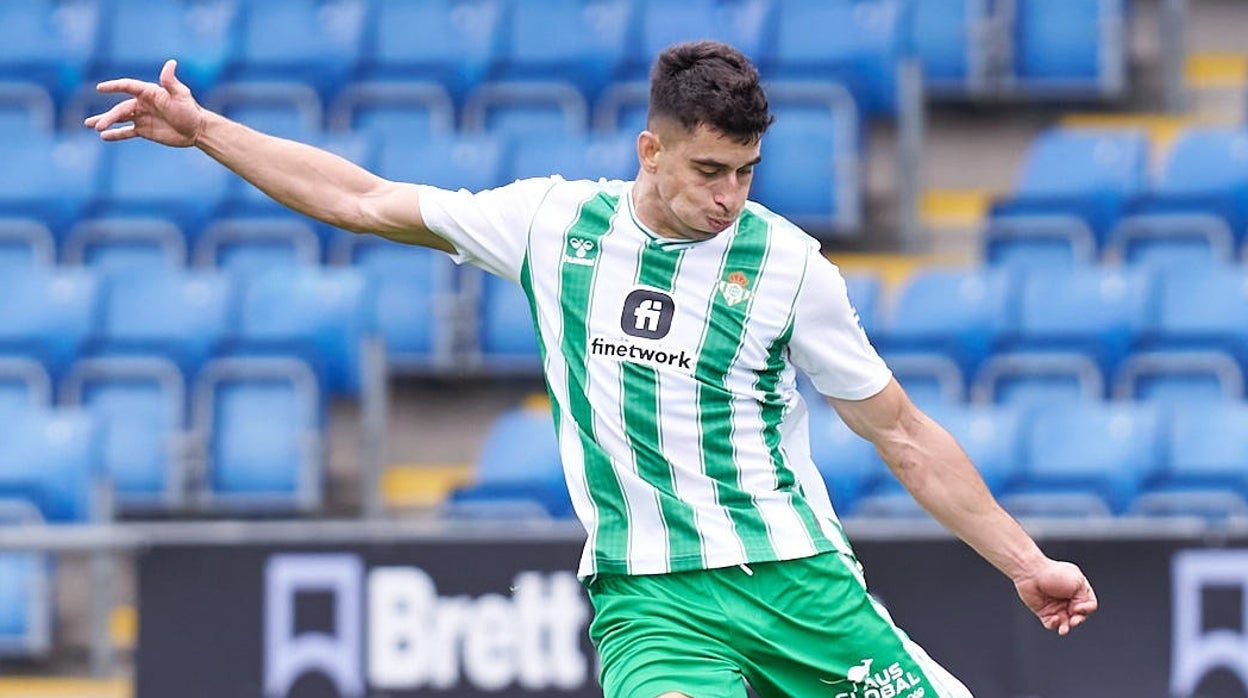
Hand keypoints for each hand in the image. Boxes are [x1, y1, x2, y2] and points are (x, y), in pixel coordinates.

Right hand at [84, 59, 204, 146]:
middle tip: (96, 124)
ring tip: (91, 125)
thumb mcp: (180, 95)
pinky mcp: (144, 131)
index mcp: (149, 93)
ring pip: (120, 119)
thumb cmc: (190, 110)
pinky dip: (116, 134)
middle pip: (121, 108)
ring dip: (106, 122)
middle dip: (108, 116)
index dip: (114, 86)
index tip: (100, 88)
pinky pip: (127, 132)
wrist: (197, 130)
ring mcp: (142, 117)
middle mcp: (142, 104)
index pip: (127, 86)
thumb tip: (171, 62)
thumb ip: (170, 81)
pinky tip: (104, 137)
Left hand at [1014, 559, 1097, 635]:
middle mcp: (1068, 600)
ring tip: (1064, 629)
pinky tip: (1054, 618)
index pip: (1089, 605)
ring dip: (1066, 627)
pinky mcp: (1044, 612)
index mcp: (1078, 591)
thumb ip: (1085, 598)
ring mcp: (1056, 607)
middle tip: (1074, 620)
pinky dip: (1054, 624)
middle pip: (1079, 616)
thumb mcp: (1078, 582)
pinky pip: (1051, 624)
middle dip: (1078, 620)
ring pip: (1065, 623)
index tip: (1078, 607)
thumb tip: (1079, 611)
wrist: (1032, 573)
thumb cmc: (1054, 573)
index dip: (1086, 609)